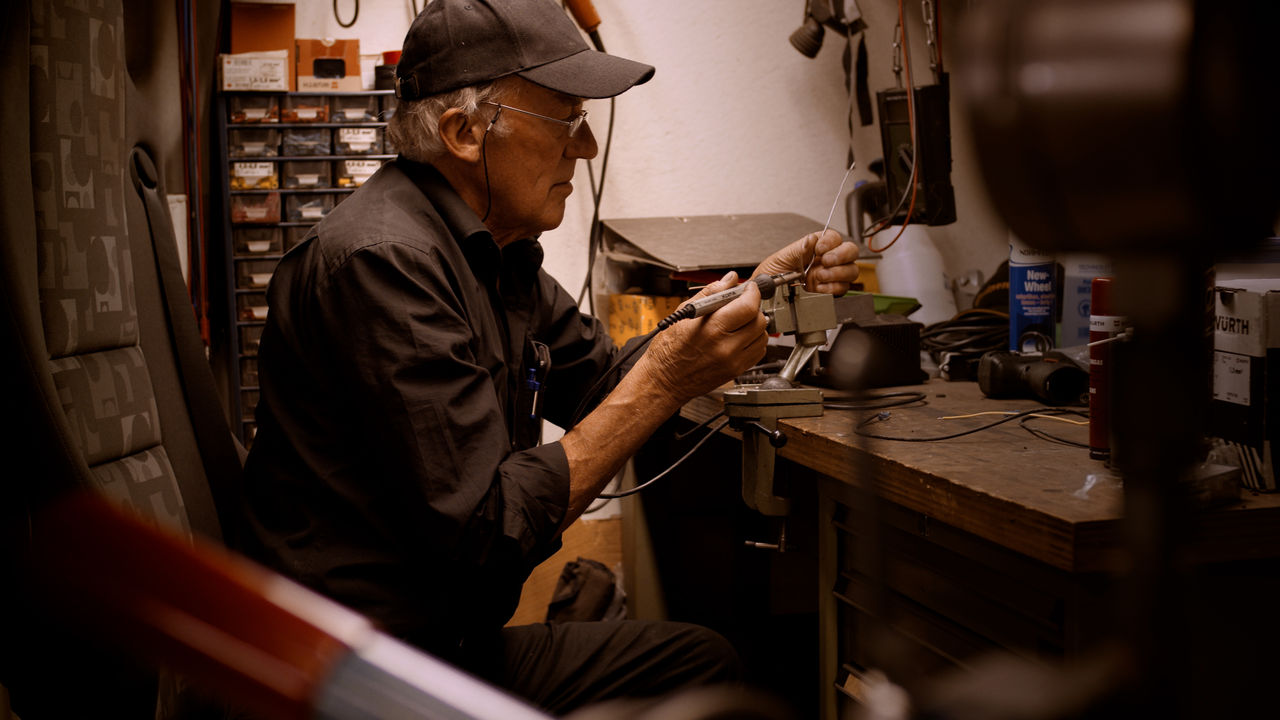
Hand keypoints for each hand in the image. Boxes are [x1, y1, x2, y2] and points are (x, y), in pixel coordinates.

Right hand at [639, 271, 768, 401]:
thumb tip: (728, 280)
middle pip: (759, 320)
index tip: (749, 288)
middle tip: (742, 304)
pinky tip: (740, 337)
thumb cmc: (669, 349)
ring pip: (762, 336)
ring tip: (740, 322)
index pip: (748, 306)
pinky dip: (754, 341)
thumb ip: (710, 293)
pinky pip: (759, 351)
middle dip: (753, 307)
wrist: (665, 380)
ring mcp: (733, 361)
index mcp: (711, 329)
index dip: (752, 292)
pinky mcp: (736, 371)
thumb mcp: (684, 314)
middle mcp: (726, 347)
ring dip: (755, 325)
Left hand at [754, 229, 858, 295]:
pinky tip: (819, 288)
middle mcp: (826, 261)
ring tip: (820, 276)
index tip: (820, 249)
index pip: (834, 237)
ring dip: (837, 273)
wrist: (767, 296)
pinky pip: (842, 288)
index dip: (831, 241)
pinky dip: (832, 288)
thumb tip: (812, 239)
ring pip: (851, 270)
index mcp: (815, 248)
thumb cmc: (772, 275)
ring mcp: (830, 276)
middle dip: (840, 255)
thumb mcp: (782, 257)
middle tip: (826, 261)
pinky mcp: (830, 292)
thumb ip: (799, 247)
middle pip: (851, 251)